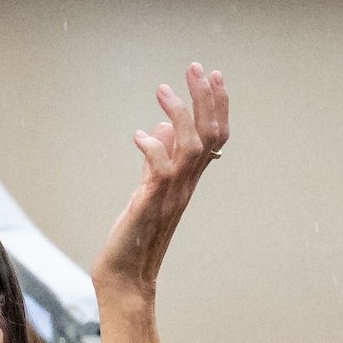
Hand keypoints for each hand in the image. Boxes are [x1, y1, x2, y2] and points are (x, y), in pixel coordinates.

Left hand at [93, 63, 229, 304]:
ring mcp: (171, 196)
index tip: (213, 74)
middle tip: (196, 67)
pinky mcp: (149, 206)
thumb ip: (157, 158)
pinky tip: (139, 136)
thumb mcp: (146, 188)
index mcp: (187, 180)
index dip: (217, 105)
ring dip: (180, 115)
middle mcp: (186, 185)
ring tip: (163, 89)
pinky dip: (153, 149)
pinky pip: (160, 172)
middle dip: (206, 99)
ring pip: (191, 148)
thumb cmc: (134, 234)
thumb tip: (163, 126)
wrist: (124, 275)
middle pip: (210, 136)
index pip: (214, 137)